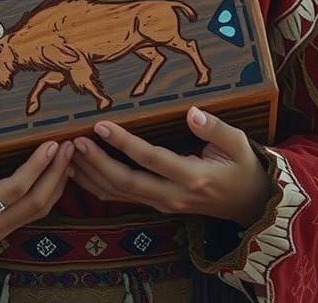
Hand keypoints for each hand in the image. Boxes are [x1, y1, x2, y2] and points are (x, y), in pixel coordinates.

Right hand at [0, 139, 73, 250]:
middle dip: (57, 175)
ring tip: (69, 156)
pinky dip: (45, 193)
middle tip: (71, 146)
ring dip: (55, 184)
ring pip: (35, 212)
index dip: (36, 167)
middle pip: (35, 205)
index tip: (53, 144)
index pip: (14, 191)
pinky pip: (27, 213)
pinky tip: (52, 174)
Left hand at [68, 107, 270, 227]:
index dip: (123, 143)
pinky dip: (98, 185)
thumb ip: (214, 128)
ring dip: (91, 175)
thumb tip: (192, 112)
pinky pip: (122, 198)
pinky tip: (79, 172)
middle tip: (74, 141)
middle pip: (125, 183)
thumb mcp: (238, 144)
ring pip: (119, 194)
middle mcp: (171, 195)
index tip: (101, 125)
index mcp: (191, 177)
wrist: (249, 204)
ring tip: (68, 153)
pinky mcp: (156, 203)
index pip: (150, 159)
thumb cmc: (242, 166)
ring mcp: (162, 204)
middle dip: (96, 162)